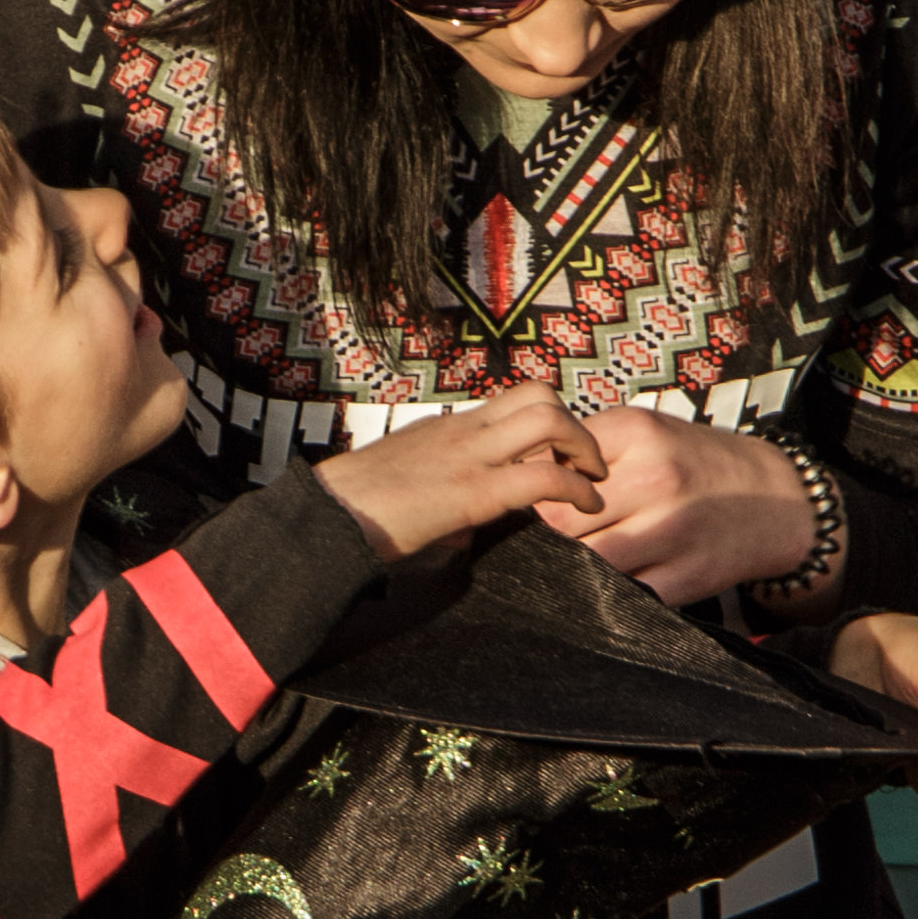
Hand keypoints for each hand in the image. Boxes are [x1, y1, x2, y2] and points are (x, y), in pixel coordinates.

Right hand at [317, 382, 604, 560]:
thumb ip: (441, 490)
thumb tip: (465, 524)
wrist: (325, 518)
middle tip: (587, 461)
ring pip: (546, 419)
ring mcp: (467, 454)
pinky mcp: (472, 491)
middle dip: (575, 425)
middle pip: (537, 394)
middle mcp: (461, 430)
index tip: (561, 454)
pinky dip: (577, 488)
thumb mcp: (404, 484)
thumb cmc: (354, 511)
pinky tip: (587, 504)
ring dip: (583, 445)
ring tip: (593, 479)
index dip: (546, 424)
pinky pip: (542, 475)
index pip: (509, 404)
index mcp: (445, 428)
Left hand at [529, 404, 819, 608]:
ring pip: (587, 563)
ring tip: (572, 560)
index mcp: (636, 434)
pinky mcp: (685, 578)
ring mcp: (672, 532)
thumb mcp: (644, 431)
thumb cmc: (692, 462)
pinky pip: (622, 595)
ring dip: (571, 567)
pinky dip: (607, 592)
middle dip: (546, 536)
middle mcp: (655, 479)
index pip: (551, 470)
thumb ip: (586, 447)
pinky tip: (608, 580)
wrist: (774, 499)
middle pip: (561, 524)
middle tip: (545, 539)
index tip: (529, 502)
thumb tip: (520, 477)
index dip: (532, 492)